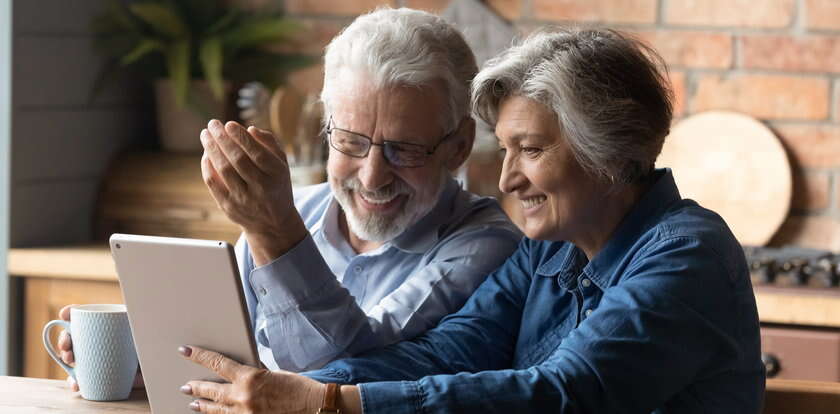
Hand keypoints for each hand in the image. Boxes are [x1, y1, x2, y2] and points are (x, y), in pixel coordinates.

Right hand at [58, 304, 144, 391]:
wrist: (158, 368)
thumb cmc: (151, 344)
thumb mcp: (144, 329)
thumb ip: (141, 317)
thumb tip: (137, 298)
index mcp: (105, 325)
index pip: (84, 317)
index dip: (70, 313)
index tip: (65, 314)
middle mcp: (97, 340)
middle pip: (73, 337)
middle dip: (65, 339)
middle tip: (67, 344)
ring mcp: (95, 358)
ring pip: (73, 358)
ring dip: (66, 358)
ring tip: (71, 359)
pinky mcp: (98, 375)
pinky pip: (82, 379)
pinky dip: (76, 382)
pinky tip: (76, 383)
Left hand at [179, 345, 326, 413]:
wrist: (315, 407)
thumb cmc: (299, 388)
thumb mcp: (273, 374)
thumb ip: (253, 376)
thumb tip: (240, 376)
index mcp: (250, 378)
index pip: (217, 363)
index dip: (199, 356)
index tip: (185, 351)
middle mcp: (243, 397)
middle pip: (211, 390)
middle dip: (196, 387)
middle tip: (185, 386)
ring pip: (216, 410)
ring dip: (203, 405)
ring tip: (193, 403)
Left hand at [201, 120, 307, 264]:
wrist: (273, 224)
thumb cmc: (276, 186)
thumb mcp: (282, 165)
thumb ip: (270, 144)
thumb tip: (250, 129)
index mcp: (277, 175)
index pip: (257, 153)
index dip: (241, 137)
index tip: (229, 124)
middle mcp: (262, 188)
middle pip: (237, 159)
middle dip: (222, 139)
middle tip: (213, 124)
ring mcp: (244, 199)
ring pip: (223, 169)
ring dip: (211, 149)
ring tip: (205, 135)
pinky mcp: (229, 207)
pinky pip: (213, 183)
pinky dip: (207, 166)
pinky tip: (206, 154)